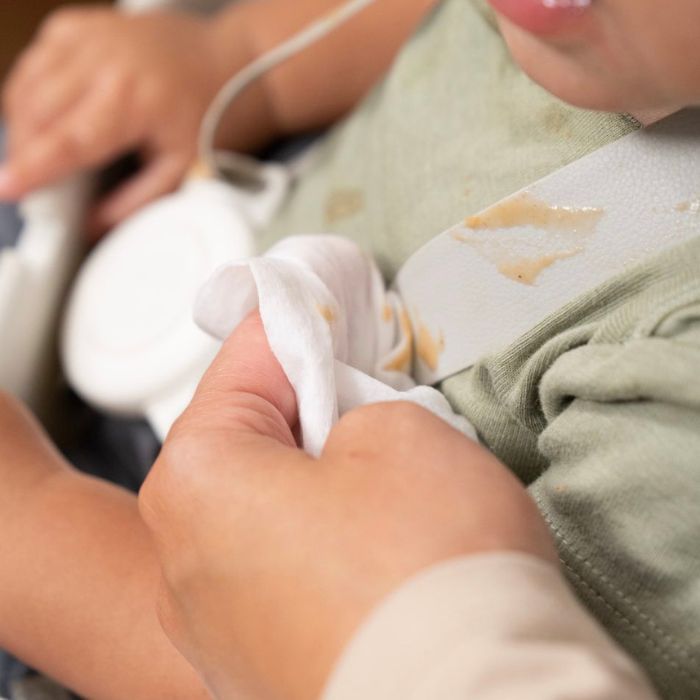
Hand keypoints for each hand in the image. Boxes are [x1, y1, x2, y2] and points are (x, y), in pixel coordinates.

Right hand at [0, 7, 241, 231]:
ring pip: (27, 82)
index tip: (6, 188)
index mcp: (131, 99)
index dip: (32, 168)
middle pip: (36, 111)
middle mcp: (103, 60)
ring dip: (23, 122)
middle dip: (26, 151)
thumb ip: (135, 201)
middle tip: (34, 182)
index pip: (67, 141)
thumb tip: (93, 226)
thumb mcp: (183, 168)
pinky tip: (48, 109)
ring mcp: (89, 35)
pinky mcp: (82, 24)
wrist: (236, 61)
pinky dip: (31, 87)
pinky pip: (38, 58)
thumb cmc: (215, 113)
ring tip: (41, 151)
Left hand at [139, 312, 556, 699]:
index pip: (244, 364)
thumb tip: (342, 428)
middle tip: (371, 394)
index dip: (299, 326)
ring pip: (268, 513)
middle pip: (250, 444)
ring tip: (386, 481)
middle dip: (310, 410)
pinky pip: (287, 577)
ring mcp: (218, 629)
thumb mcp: (400, 432)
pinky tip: (382, 552)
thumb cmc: (429, 566)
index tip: (331, 307)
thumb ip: (353, 407)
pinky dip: (327, 549)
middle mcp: (183, 562)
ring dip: (320, 484)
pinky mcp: (260, 672)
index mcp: (196, 481)